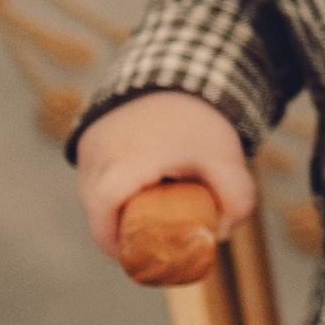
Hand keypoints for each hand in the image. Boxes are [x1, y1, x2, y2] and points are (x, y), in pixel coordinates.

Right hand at [74, 91, 255, 267]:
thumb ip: (236, 198)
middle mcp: (97, 153)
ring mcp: (88, 143)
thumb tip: (221, 234)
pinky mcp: (88, 136)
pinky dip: (112, 185)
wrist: (179, 68)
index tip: (130, 257)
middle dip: (118, 228)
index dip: (112, 242)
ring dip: (115, 205)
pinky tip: (136, 190)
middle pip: (97, 208)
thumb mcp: (225, 158)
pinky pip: (93, 172)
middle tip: (146, 239)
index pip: (102, 214)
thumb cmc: (199, 118)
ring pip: (93, 190)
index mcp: (123, 162)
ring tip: (146, 206)